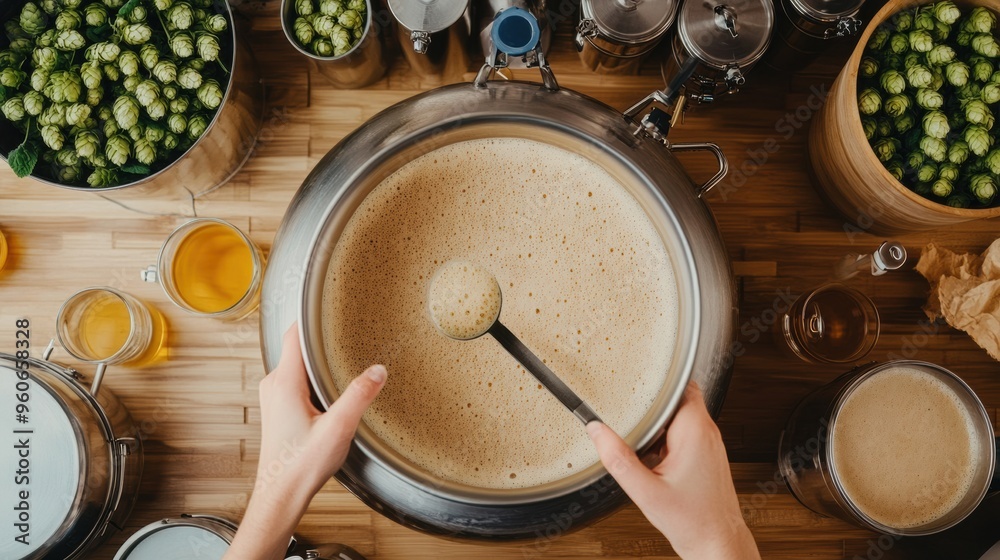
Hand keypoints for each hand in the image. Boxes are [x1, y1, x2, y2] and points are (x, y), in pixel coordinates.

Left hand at [255, 323, 386, 495]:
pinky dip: (313, 376)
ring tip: (342, 355)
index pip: (293, 335)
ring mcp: (274, 398)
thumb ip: (358, 396)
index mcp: (285, 383)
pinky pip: (295, 380)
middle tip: (345, 328)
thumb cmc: (301, 466)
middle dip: (320, 337)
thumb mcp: (338, 429)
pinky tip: (331, 386)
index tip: (326, 304)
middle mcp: (274, 386)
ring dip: (317, 359)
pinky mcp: (279, 409)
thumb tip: (378, 370)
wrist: (280, 495)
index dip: (309, 317)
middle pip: (296, 347)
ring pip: (297, 365)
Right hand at [587, 382, 758, 559]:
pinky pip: (682, 434)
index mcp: (695, 430)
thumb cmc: (693, 521)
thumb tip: (597, 432)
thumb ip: (617, 459)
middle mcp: (707, 433)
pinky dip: (664, 439)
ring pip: (679, 417)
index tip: (637, 380)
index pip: (681, 384)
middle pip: (677, 398)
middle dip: (653, 403)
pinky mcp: (706, 456)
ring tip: (639, 439)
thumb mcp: (645, 491)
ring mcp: (709, 444)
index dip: (659, 380)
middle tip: (630, 411)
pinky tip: (651, 458)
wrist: (717, 543)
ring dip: (658, 424)